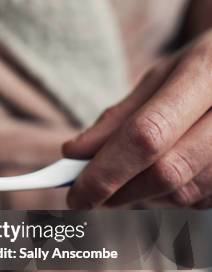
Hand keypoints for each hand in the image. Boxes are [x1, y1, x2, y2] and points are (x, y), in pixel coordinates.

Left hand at [63, 32, 211, 208]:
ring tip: (125, 180)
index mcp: (207, 75)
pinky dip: (167, 198)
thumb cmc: (203, 70)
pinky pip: (199, 201)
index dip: (106, 171)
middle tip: (86, 197)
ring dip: (141, 197)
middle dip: (117, 192)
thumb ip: (119, 115)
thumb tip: (73, 153)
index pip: (147, 135)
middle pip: (166, 173)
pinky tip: (157, 180)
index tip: (75, 194)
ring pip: (183, 194)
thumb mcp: (162, 76)